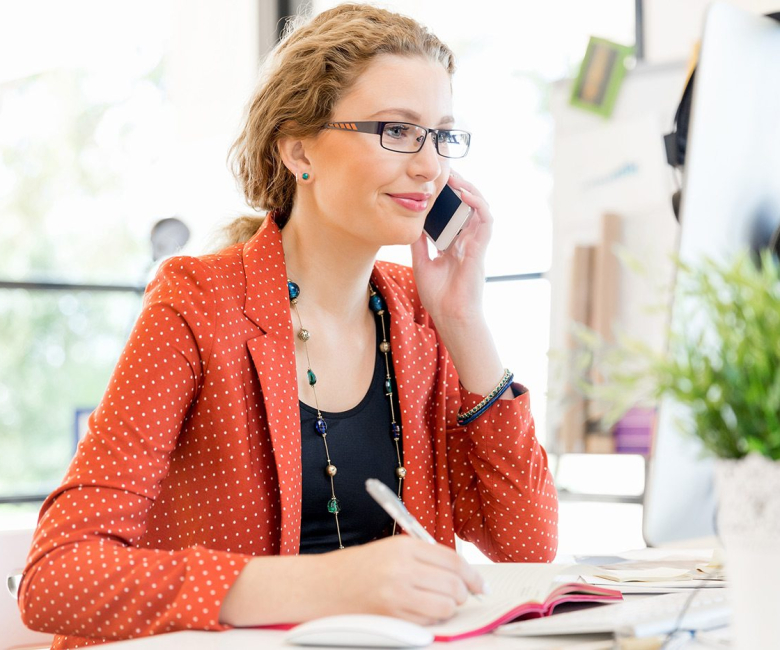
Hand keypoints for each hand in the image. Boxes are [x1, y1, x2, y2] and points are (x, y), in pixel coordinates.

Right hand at [319, 535, 486, 624]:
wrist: (319, 586)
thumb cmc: (354, 569)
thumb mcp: (389, 551)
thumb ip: (423, 558)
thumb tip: (460, 573)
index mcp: (404, 546)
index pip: (453, 560)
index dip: (472, 575)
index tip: (480, 585)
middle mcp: (402, 567)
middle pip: (454, 583)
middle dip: (463, 594)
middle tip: (459, 597)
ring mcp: (397, 593)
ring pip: (445, 605)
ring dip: (448, 609)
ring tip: (438, 606)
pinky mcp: (391, 615)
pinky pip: (428, 622)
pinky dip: (432, 621)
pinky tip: (420, 614)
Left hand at [411, 172, 492, 326]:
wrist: (451, 316)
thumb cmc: (439, 296)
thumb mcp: (422, 264)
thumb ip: (419, 244)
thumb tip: (411, 224)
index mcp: (453, 246)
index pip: (453, 215)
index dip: (447, 198)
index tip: (435, 183)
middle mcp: (466, 242)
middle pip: (467, 207)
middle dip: (459, 187)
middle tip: (446, 171)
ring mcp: (475, 244)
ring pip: (479, 209)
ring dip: (470, 190)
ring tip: (456, 176)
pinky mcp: (480, 249)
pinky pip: (486, 221)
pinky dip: (478, 205)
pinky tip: (466, 194)